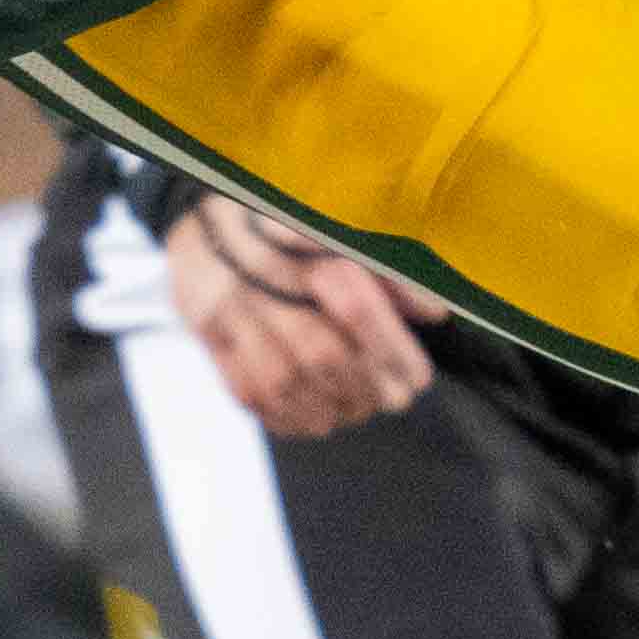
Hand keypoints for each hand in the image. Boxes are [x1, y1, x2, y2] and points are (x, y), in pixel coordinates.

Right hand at [169, 194, 445, 436]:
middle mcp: (263, 275)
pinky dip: (285, 417)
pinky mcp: (206, 334)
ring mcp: (229, 308)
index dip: (392, 349)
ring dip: (329, 408)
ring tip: (358, 411)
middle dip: (366, 387)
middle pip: (320, 352)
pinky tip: (314, 420)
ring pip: (282, 380)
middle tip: (393, 401)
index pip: (354, 305)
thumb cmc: (289, 228)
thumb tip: (434, 315)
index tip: (418, 378)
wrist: (204, 218)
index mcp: (305, 242)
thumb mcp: (340, 232)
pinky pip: (244, 389)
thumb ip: (388, 272)